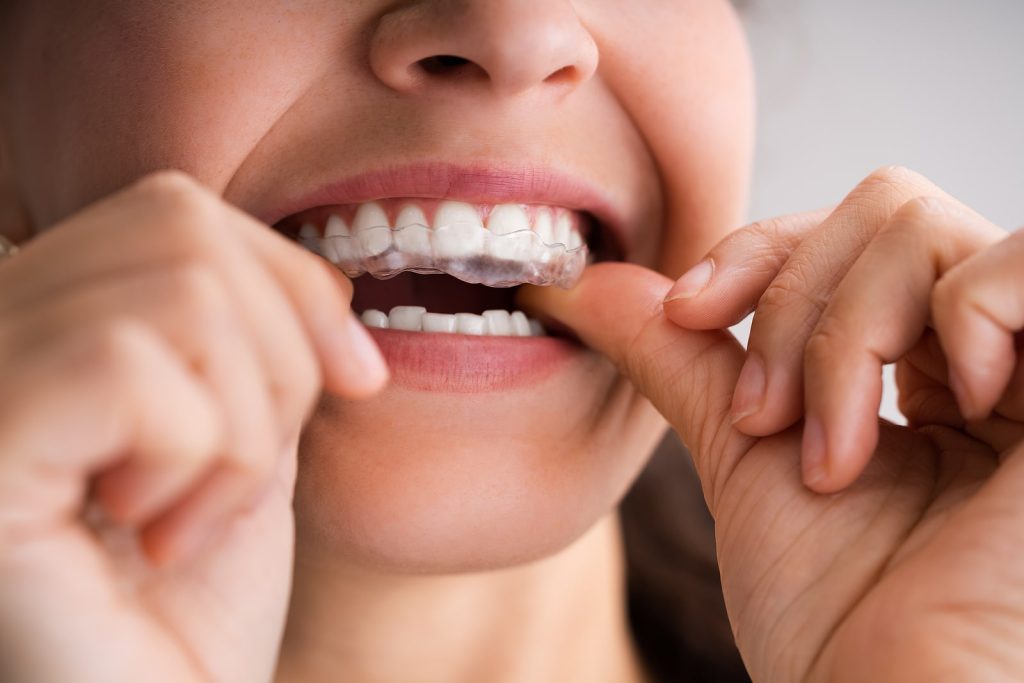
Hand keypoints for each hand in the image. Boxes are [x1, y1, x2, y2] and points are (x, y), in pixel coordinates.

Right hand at [0, 172, 387, 682]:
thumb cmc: (187, 613)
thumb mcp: (244, 443)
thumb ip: (257, 344)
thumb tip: (330, 294)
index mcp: (41, 319)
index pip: (175, 207)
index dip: (290, 282)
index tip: (355, 379)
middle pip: (182, 224)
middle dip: (279, 358)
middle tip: (243, 479)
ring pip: (179, 290)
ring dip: (241, 427)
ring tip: (189, 522)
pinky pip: (131, 365)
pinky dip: (195, 457)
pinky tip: (149, 541)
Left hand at [522, 166, 1023, 680]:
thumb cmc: (837, 624)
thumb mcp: (746, 460)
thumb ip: (683, 360)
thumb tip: (590, 286)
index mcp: (924, 371)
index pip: (844, 235)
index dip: (757, 253)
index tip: (689, 314)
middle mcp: (994, 357)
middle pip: (880, 213)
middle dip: (791, 309)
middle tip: (768, 425)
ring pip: (921, 229)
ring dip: (840, 339)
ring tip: (833, 456)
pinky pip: (1023, 261)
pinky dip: (955, 315)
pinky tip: (947, 409)